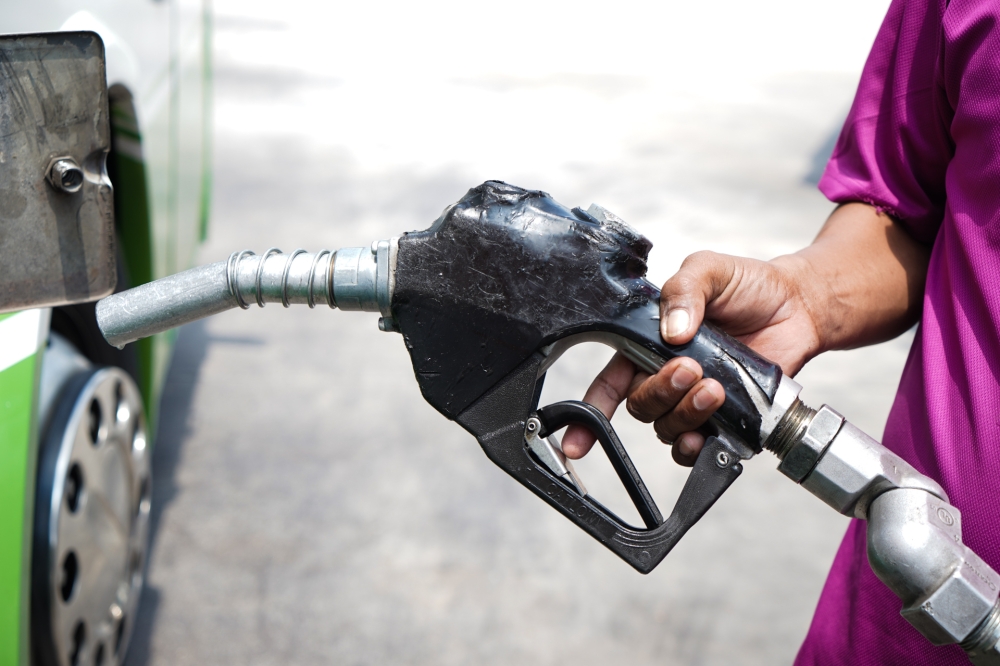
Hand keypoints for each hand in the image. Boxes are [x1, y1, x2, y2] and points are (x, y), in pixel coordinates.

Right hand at [561, 250, 819, 464]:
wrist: (799, 305)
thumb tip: (672, 329)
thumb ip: (684, 289)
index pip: (609, 382)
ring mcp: (694, 401)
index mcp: (649, 345)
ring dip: (686, 412)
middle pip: (640, 405)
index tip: (575, 440)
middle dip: (659, 392)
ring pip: (667, 426)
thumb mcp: (709, 270)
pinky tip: (708, 430)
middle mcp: (666, 377)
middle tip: (690, 369)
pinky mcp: (725, 420)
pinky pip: (699, 448)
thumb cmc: (749, 286)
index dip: (589, 412)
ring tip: (715, 387)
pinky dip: (698, 446)